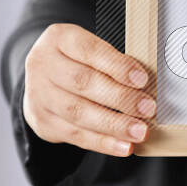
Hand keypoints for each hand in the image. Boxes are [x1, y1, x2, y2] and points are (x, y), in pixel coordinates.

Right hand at [23, 24, 154, 155]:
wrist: (44, 78)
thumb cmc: (80, 60)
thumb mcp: (92, 49)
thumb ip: (114, 61)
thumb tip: (147, 84)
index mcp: (59, 39)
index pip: (90, 51)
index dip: (118, 66)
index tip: (143, 79)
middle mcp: (43, 65)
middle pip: (83, 83)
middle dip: (120, 98)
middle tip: (148, 108)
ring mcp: (39, 96)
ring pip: (79, 112)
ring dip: (114, 125)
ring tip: (139, 131)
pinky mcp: (43, 122)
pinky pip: (75, 135)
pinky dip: (103, 142)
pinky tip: (124, 146)